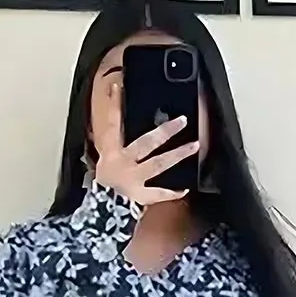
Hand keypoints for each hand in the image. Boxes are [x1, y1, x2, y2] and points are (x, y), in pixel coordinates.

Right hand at [91, 77, 199, 207]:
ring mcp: (134, 179)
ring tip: (194, 145)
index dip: (114, 105)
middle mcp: (124, 163)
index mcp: (111, 152)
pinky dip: (172, 193)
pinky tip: (184, 189)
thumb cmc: (103, 184)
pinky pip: (159, 194)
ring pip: (159, 164)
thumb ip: (110, 144)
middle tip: (183, 120)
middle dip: (164, 131)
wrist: (101, 209)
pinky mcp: (141, 197)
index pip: (112, 124)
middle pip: (146, 143)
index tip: (118, 86)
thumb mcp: (102, 161)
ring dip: (177, 154)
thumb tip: (111, 125)